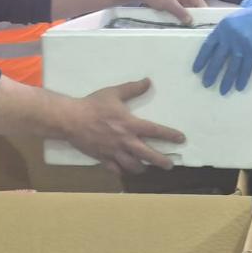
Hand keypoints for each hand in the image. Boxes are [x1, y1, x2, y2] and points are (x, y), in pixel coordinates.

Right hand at [61, 79, 185, 173]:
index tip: (181, 138)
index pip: (155, 131)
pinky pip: (116, 170)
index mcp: (130, 124)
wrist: (71, 119)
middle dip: (161, 161)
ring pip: (133, 166)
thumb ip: (132, 88)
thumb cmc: (93, 105)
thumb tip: (148, 81)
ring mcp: (114, 152)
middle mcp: (125, 141)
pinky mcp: (102, 158)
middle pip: (148, 155)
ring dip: (142, 168)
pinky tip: (125, 170)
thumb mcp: (114, 93)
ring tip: (147, 168)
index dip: (170, 135)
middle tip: (170, 165)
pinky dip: (122, 171)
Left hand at [135, 0, 205, 24]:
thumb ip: (181, 12)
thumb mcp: (169, 4)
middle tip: (195, 26)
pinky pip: (176, 6)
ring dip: (184, 14)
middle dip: (193, 14)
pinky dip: (177, 13)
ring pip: (183, 6)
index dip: (203, 10)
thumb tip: (191, 21)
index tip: (206, 22)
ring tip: (187, 26)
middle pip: (191, 3)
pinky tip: (176, 21)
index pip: (198, 0)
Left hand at [193, 3, 251, 94]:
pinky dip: (242, 79)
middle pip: (217, 59)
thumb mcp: (237, 16)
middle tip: (206, 84)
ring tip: (222, 90)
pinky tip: (239, 87)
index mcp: (223, 27)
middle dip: (211, 73)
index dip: (201, 59)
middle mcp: (229, 37)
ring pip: (231, 67)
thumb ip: (228, 28)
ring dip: (226, 80)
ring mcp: (241, 44)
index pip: (207, 46)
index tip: (196, 69)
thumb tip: (223, 41)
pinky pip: (246, 68)